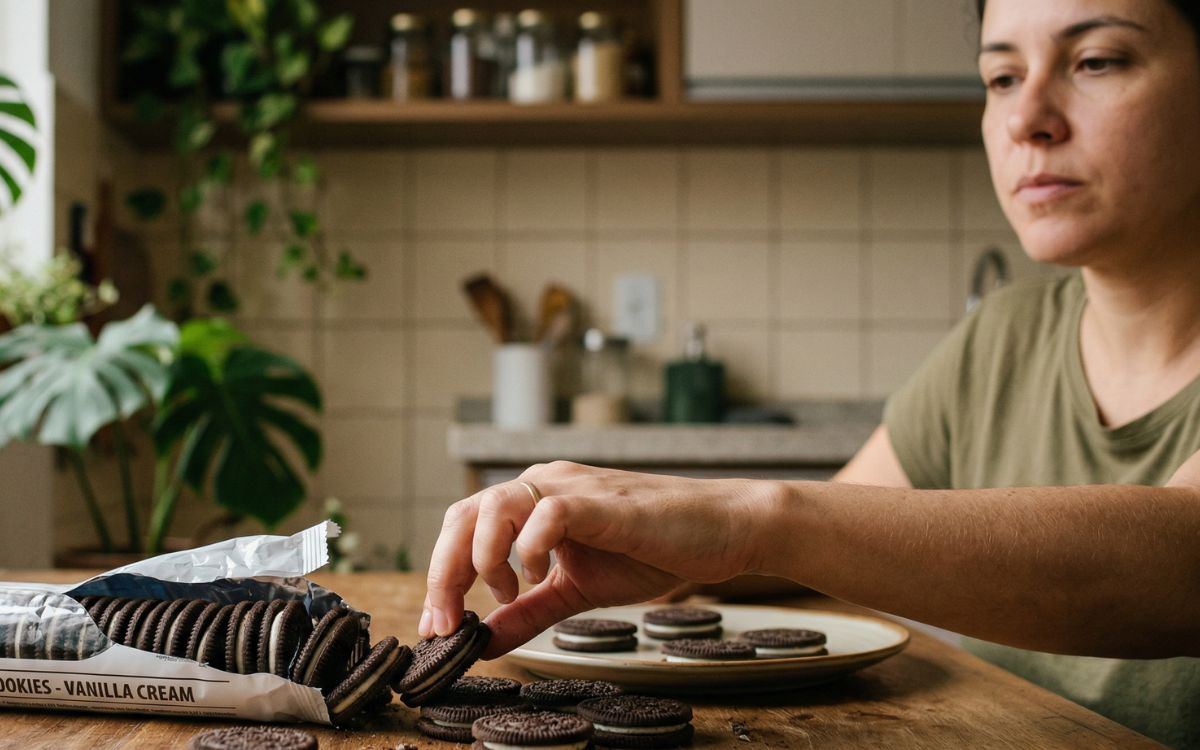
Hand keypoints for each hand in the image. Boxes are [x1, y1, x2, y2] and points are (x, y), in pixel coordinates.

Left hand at [420, 461, 771, 656]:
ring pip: (493, 506)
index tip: (437, 627)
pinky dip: (529, 548)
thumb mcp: (575, 590)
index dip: (441, 575)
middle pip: (464, 515)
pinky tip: (538, 576)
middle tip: (446, 624)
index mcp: (532, 502)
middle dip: (445, 574)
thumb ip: (528, 611)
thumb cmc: (652, 550)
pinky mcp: (599, 501)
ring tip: (506, 593)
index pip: (464, 526)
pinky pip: (545, 513)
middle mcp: (543, 484)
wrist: (718, 532)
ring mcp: (569, 488)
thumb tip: (482, 641)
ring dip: (484, 559)